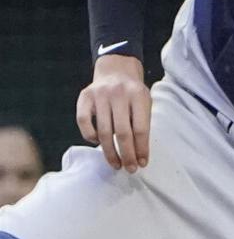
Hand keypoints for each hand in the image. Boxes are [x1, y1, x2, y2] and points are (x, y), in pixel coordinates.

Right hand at [76, 54, 151, 172]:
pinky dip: (90, 136)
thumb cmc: (133, 93)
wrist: (116, 70)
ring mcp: (99, 95)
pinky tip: (98, 144)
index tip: (142, 163)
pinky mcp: (84, 97)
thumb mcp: (145, 103)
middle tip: (129, 169)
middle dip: (127, 154)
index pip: (141, 128)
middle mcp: (118, 94)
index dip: (141, 148)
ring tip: (116, 164)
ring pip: (103, 131)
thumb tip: (139, 155)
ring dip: (110, 152)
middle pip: (122, 132)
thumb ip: (142, 124)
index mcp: (138, 95)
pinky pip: (83, 122)